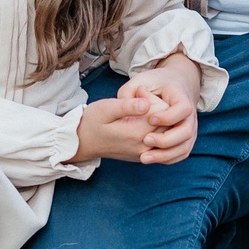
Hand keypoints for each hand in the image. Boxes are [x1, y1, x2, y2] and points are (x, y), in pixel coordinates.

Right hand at [76, 53, 202, 165]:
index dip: (155, 98)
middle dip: (160, 108)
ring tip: (142, 110)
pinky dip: (157, 131)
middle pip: (167, 124)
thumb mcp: (105, 108)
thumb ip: (127, 106)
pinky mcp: (142, 156)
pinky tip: (144, 121)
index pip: (162, 112)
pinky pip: (159, 143)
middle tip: (142, 99)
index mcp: (136, 133)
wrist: (81, 142)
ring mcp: (143, 153)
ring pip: (165, 134)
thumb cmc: (92, 121)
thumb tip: (146, 103)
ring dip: (160, 120)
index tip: (140, 92)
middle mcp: (143, 146)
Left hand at [124, 52, 202, 165]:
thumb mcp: (142, 80)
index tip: (150, 119)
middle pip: (187, 132)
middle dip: (166, 140)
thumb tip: (123, 104)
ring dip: (165, 155)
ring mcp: (190, 128)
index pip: (183, 109)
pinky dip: (168, 159)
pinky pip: (181, 153)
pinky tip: (151, 159)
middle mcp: (190, 115)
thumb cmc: (156, 83)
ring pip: (185, 147)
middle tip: (145, 139)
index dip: (169, 117)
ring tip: (144, 157)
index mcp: (182, 97)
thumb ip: (130, 90)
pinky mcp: (186, 139)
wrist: (175, 86)